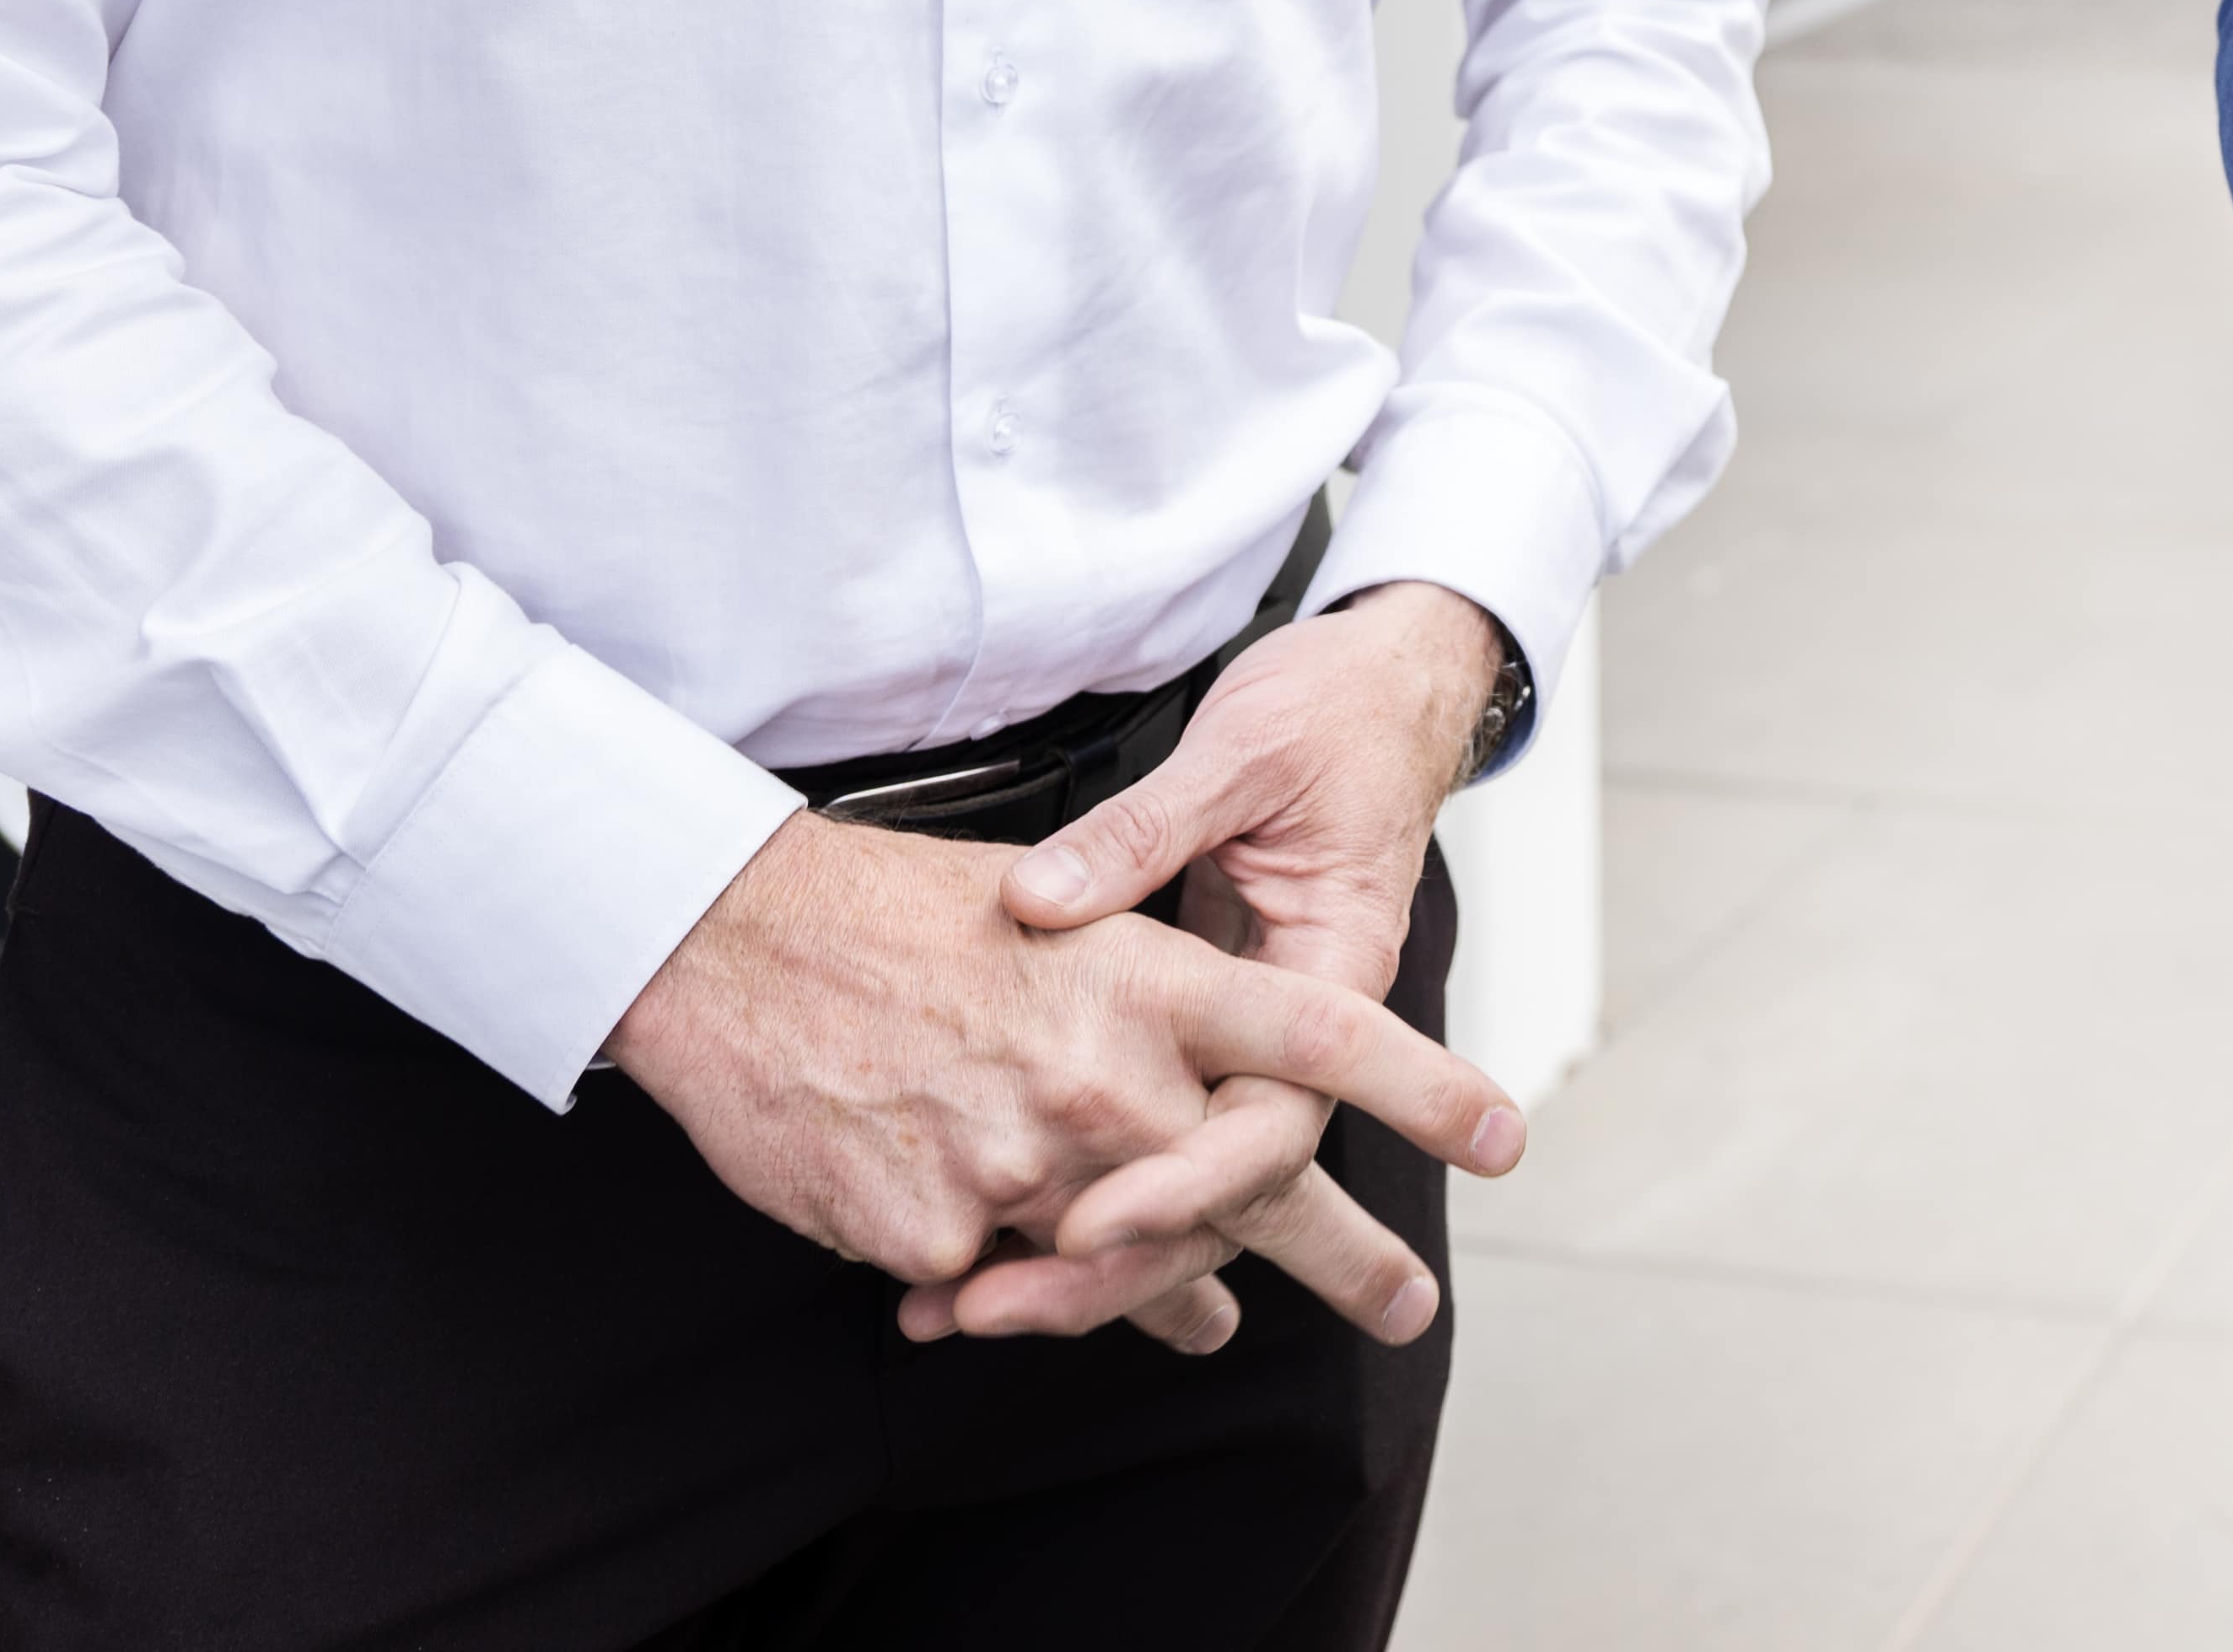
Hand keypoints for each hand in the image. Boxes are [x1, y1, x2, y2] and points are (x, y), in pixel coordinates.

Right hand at [605, 803, 1519, 1361]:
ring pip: (1131, 1262)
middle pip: (1256, 1185)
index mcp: (1148, 980)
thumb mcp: (1051, 927)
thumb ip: (1146, 1023)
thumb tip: (1205, 1106)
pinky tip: (982, 1289)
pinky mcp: (937, 1233)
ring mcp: (1023, 1164)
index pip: (1319, 1031)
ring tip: (1203, 1319)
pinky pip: (1000, 1283)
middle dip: (1343, 1255)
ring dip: (1164, 1295)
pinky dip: (1000, 1285)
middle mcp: (1108, 1076)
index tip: (1499, 1131)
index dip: (1416, 1083)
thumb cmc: (893, 914)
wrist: (732, 940)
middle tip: (1403, 1307)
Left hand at [916, 587, 1514, 1342]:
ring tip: (961, 1310)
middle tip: (990, 1313)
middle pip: (1217, 1190)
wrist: (1386, 686)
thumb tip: (1037, 902)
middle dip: (1114, 1269)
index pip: (1266, 1124)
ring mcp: (1245, 1032)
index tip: (1086, 1226)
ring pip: (1178, 1172)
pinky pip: (1147, 1122)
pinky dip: (1073, 1179)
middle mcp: (1293, 1028)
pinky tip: (980, 1230)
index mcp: (1333, 972)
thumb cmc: (1337, 713)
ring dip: (1083, 1254)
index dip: (1178, 1186)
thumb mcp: (1243, 753)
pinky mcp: (1199, 1021)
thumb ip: (1146, 830)